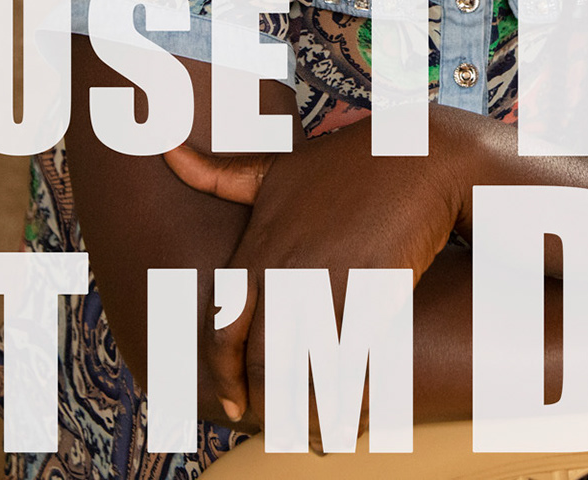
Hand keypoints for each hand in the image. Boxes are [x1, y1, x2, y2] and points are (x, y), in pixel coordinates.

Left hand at [164, 115, 471, 437]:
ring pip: (303, 367)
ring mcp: (331, 282)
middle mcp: (288, 269)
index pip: (222, 325)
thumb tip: (165, 151)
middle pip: (260, 357)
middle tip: (277, 429)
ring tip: (314, 435)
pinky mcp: (375, 293)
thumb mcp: (278, 167)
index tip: (231, 408)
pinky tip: (348, 415)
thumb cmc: (350, 163)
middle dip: (266, 401)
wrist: (422, 157)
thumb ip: (221, 175)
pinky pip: (351, 362)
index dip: (223, 374)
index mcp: (260, 247)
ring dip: (305, 409)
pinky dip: (346, 397)